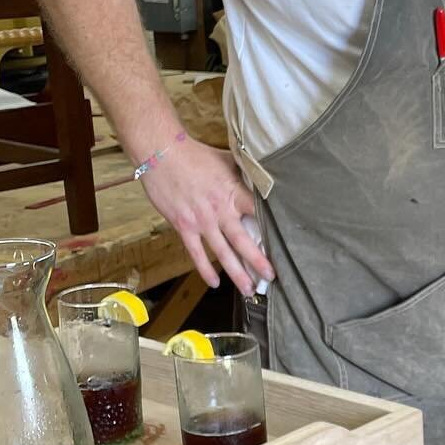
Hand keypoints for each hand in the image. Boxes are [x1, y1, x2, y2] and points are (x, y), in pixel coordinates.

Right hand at [136, 135, 271, 295]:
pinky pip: (196, 253)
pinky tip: (214, 283)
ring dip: (236, 273)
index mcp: (234, 192)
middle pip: (243, 241)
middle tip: (271, 278)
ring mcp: (201, 221)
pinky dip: (205, 270)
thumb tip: (261, 178)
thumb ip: (243, 174)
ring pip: (222, 253)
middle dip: (258, 262)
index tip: (284, 245)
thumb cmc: (195, 155)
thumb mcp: (227, 161)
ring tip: (248, 290)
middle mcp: (220, 210)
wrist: (161, 154)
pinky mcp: (184, 226)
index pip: (258, 215)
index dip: (271, 230)